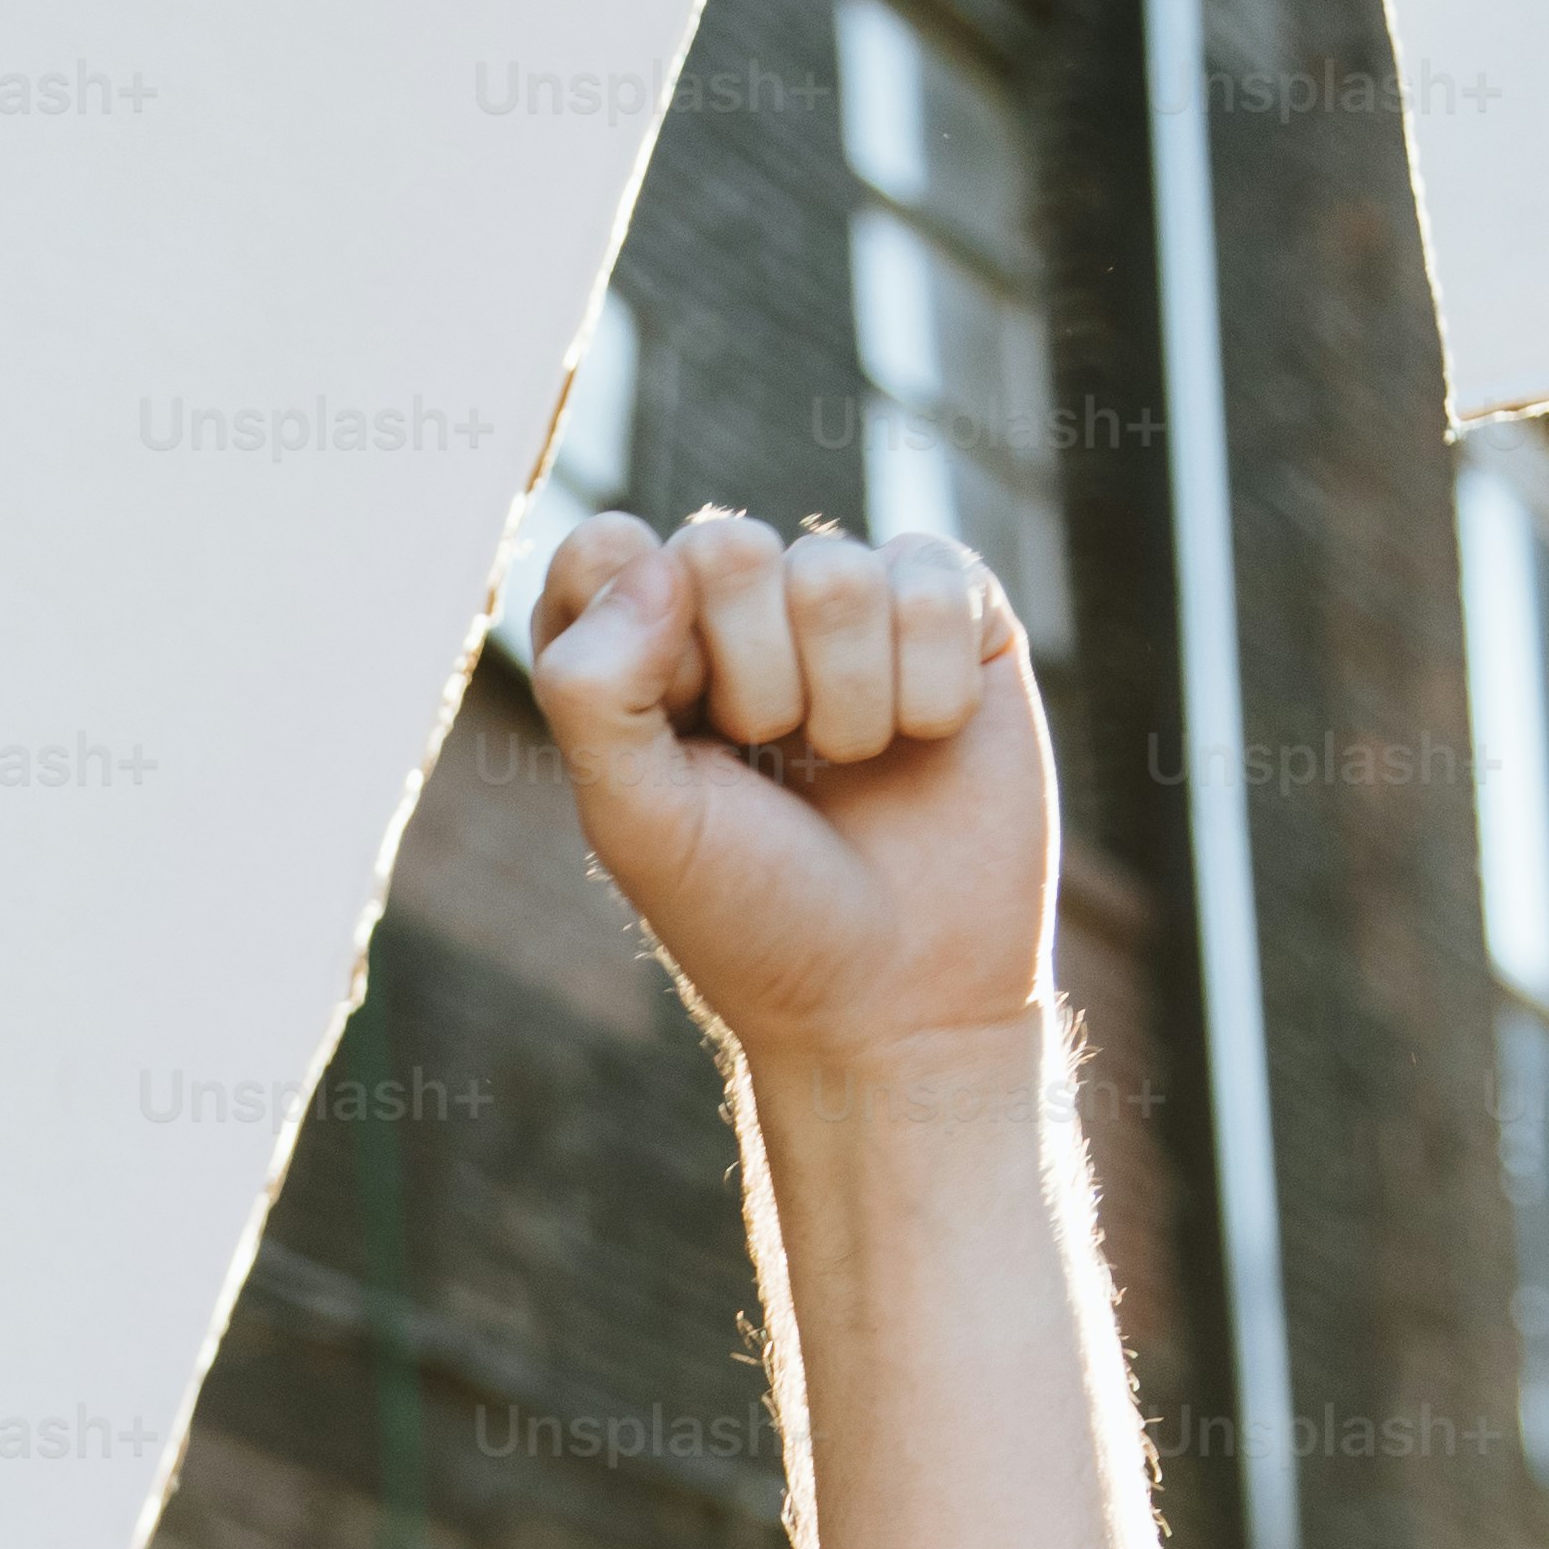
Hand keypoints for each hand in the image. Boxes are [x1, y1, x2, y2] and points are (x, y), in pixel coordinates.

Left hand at [527, 512, 1054, 1082]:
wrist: (902, 1001)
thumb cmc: (755, 918)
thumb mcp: (632, 818)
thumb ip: (591, 685)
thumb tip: (658, 556)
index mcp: (639, 649)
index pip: (606, 548)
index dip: (642, 643)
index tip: (678, 739)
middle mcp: (741, 613)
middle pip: (725, 547)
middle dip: (751, 682)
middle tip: (774, 767)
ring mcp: (852, 609)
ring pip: (835, 571)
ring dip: (846, 702)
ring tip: (851, 770)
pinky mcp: (956, 615)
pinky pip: (934, 582)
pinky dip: (928, 690)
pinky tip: (924, 745)